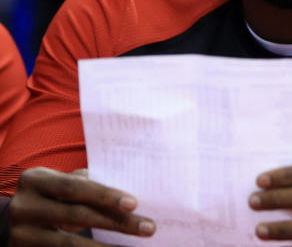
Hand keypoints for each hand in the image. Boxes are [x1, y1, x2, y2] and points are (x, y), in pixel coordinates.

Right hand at [9, 167, 155, 245]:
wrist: (15, 220)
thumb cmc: (53, 196)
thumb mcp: (63, 184)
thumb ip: (88, 184)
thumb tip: (131, 194)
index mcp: (36, 180)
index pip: (75, 188)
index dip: (105, 195)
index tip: (134, 204)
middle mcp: (25, 206)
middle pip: (77, 215)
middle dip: (116, 222)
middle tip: (148, 227)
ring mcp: (22, 233)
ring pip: (69, 243)